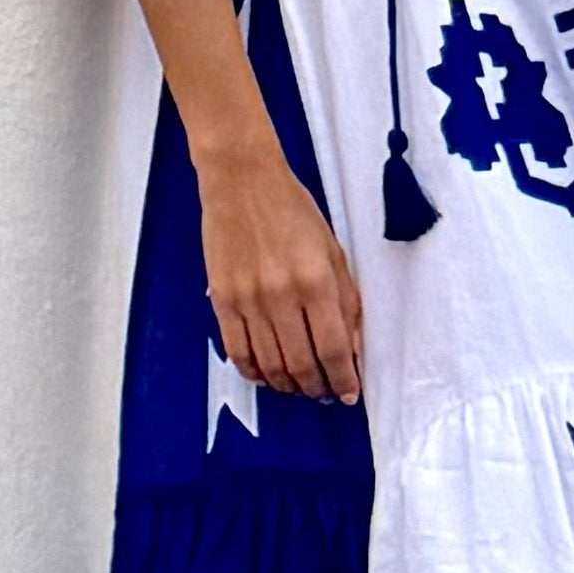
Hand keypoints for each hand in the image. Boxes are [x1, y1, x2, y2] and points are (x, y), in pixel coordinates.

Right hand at [199, 142, 364, 401]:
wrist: (241, 180)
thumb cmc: (290, 209)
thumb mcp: (332, 250)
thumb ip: (345, 299)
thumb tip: (351, 344)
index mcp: (316, 280)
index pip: (334, 348)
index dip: (344, 378)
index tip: (348, 392)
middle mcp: (282, 295)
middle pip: (301, 364)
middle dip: (317, 387)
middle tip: (323, 392)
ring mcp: (248, 299)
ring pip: (270, 364)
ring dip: (287, 384)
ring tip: (298, 386)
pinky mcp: (222, 299)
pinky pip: (237, 350)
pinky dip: (253, 371)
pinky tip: (265, 374)